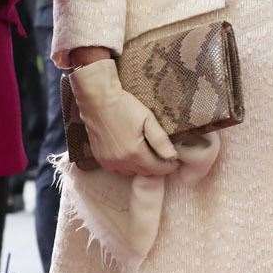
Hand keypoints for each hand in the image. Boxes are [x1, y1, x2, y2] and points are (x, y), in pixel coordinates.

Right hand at [66, 59, 179, 177]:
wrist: (97, 100)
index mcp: (135, 153)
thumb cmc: (124, 106)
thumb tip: (173, 156)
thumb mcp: (147, 118)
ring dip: (141, 167)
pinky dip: (127, 165)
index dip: (169, 166)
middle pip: (145, 172)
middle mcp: (121, 162)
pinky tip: (131, 154)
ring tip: (148, 154)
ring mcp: (109, 162)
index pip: (158, 169)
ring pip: (132, 172)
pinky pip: (118, 169)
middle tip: (163, 156)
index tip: (175, 160)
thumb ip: (160, 140)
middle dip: (156, 166)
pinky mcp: (100, 159)